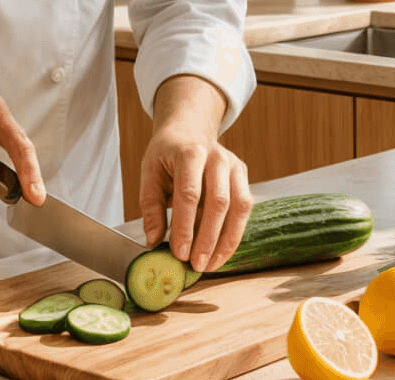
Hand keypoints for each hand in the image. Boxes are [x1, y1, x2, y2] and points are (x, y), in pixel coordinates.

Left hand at [138, 74, 250, 273]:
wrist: (189, 130)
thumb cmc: (167, 154)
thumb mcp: (149, 173)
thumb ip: (151, 207)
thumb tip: (153, 240)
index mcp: (189, 152)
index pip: (189, 194)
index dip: (185, 227)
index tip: (179, 253)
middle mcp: (216, 157)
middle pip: (218, 202)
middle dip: (207, 238)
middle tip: (196, 265)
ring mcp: (234, 165)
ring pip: (238, 207)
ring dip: (226, 241)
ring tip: (210, 265)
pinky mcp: (243, 175)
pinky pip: (244, 209)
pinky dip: (234, 234)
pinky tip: (221, 252)